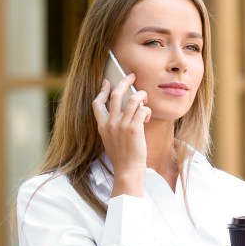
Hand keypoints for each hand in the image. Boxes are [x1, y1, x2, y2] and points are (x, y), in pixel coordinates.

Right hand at [92, 74, 150, 196]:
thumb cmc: (122, 155)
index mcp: (102, 125)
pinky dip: (147, 110)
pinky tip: (147, 116)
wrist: (127, 169)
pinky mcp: (134, 128)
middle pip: (116, 94)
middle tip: (132, 76)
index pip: (97, 103)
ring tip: (144, 98)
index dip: (102, 90)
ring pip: (132, 99)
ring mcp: (122, 125)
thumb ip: (112, 125)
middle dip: (125, 81)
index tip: (106, 82)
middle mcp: (110, 123)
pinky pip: (142, 110)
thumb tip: (121, 110)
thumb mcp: (110, 139)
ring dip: (141, 95)